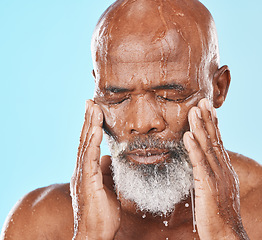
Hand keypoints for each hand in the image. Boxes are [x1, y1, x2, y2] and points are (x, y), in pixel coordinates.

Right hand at [70, 100, 120, 239]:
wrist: (95, 234)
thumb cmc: (102, 213)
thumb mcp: (108, 187)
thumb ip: (106, 171)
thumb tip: (109, 158)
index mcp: (88, 171)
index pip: (89, 143)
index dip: (91, 126)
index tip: (95, 110)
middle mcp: (82, 170)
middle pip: (84, 140)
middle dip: (88, 120)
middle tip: (90, 101)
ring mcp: (82, 176)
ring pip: (85, 145)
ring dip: (89, 126)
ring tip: (93, 108)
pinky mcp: (86, 182)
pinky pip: (89, 159)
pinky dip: (91, 143)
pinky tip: (95, 130)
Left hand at [183, 98, 248, 239]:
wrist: (228, 235)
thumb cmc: (221, 216)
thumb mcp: (219, 191)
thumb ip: (212, 176)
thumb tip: (204, 167)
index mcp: (225, 170)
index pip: (219, 143)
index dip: (213, 125)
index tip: (208, 110)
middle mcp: (224, 170)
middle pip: (215, 140)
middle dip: (208, 119)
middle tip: (203, 101)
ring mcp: (217, 177)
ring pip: (208, 147)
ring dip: (200, 127)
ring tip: (194, 110)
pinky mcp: (209, 186)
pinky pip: (200, 164)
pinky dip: (194, 148)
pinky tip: (188, 136)